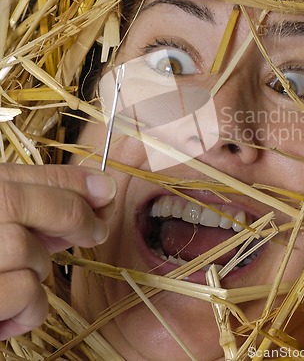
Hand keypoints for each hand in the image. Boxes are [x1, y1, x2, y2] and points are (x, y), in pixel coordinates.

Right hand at [0, 164, 115, 339]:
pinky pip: (22, 293)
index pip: (26, 174)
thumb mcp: (12, 225)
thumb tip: (102, 193)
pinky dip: (30, 308)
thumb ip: (46, 208)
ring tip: (23, 277)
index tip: (107, 190)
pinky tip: (11, 313)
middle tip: (96, 233)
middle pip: (20, 203)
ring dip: (39, 268)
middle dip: (73, 216)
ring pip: (23, 250)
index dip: (74, 182)